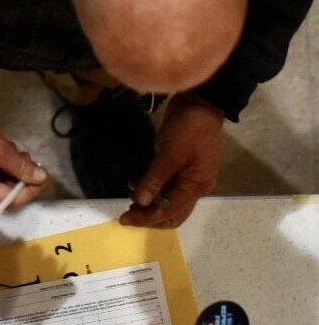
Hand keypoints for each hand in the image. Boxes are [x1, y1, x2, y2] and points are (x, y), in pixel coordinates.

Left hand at [120, 94, 222, 227]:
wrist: (199, 105)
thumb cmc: (188, 129)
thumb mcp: (170, 154)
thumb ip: (155, 179)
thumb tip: (140, 203)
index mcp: (196, 186)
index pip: (169, 212)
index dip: (146, 218)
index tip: (124, 219)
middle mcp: (195, 188)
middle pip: (171, 214)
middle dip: (149, 217)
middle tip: (126, 213)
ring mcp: (189, 180)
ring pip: (167, 203)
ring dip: (149, 205)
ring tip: (130, 199)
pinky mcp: (180, 171)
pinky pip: (165, 189)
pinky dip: (151, 191)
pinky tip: (135, 185)